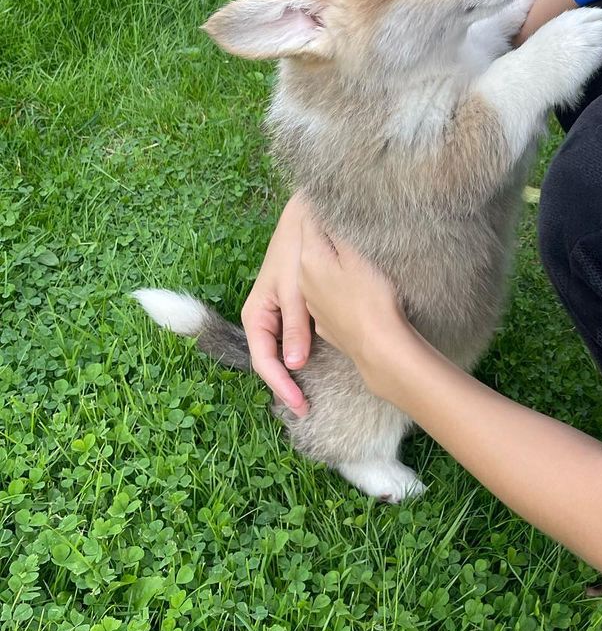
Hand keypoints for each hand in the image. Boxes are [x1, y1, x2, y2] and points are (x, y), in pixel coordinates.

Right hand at [241, 194, 311, 415]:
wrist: (304, 222)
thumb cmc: (295, 251)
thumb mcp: (295, 290)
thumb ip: (296, 325)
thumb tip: (295, 363)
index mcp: (256, 315)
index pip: (265, 361)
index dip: (282, 386)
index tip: (301, 405)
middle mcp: (263, 318)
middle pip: (271, 361)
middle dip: (286, 385)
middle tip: (307, 408)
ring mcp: (276, 314)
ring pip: (282, 351)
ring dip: (293, 373)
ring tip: (311, 395)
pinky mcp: (291, 308)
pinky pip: (292, 338)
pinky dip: (302, 353)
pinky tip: (317, 366)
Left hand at [297, 207, 413, 396]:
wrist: (379, 347)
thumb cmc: (372, 297)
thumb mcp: (359, 256)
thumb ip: (341, 231)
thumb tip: (329, 207)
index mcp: (310, 260)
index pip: (311, 223)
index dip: (322, 208)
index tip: (333, 197)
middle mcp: (304, 282)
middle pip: (313, 249)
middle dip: (327, 236)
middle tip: (347, 222)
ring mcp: (314, 305)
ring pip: (320, 274)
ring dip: (333, 264)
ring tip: (355, 256)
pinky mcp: (327, 323)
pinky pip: (329, 296)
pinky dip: (338, 288)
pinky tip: (356, 290)